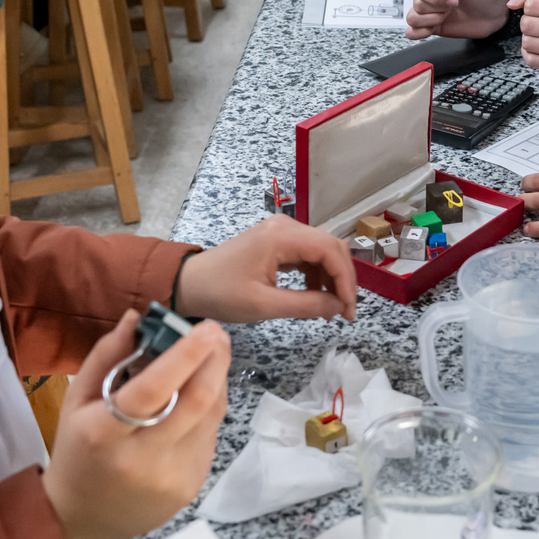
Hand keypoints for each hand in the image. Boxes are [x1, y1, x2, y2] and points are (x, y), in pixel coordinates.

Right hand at [42, 310, 230, 538]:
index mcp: (105, 434)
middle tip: (217, 335)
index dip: (184, 355)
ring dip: (216, 381)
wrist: (84, 521)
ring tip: (209, 359)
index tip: (206, 328)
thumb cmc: (77, 452)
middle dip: (215, 361)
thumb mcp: (76, 402)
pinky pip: (209, 436)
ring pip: (210, 417)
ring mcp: (172, 478)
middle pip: (196, 402)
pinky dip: (208, 410)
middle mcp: (143, 459)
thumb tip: (136, 317)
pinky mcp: (191, 488)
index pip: (153, 390)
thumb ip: (105, 357)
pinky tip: (196, 398)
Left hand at [173, 213, 357, 322]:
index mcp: (282, 236)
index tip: (349, 309)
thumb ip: (307, 305)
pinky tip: (315, 297)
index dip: (346, 280)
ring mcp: (280, 232)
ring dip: (331, 278)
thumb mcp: (264, 305)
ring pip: (321, 251)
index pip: (330, 251)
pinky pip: (307, 254)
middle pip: (331, 247)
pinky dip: (316, 275)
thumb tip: (339, 307)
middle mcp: (285, 226)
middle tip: (346, 311)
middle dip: (343, 279)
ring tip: (331, 309)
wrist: (189, 284)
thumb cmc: (221, 293)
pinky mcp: (276, 241)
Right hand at [405, 0, 508, 38]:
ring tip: (447, 15)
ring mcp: (428, 10)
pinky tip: (435, 28)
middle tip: (455, 4)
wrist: (492, 14)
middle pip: (417, 3)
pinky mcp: (429, 25)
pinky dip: (421, 33)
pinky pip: (412, 32)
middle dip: (438, 7)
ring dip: (433, 20)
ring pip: (413, 18)